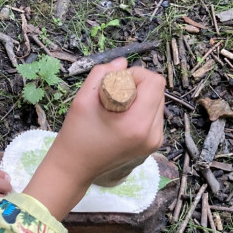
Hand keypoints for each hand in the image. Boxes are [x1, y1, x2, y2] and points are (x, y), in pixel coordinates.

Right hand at [24, 58, 165, 218]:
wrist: (73, 169)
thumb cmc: (75, 135)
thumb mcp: (82, 99)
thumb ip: (102, 74)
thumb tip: (121, 63)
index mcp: (137, 123)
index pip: (154, 82)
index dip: (135, 75)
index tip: (115, 83)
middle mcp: (152, 134)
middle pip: (159, 91)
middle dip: (137, 86)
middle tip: (114, 95)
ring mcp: (154, 142)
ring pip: (158, 103)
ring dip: (140, 98)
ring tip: (117, 108)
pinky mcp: (152, 146)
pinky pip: (153, 117)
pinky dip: (140, 111)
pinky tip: (121, 119)